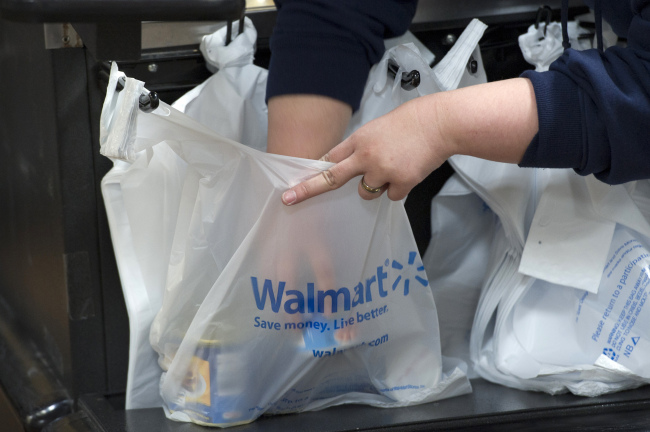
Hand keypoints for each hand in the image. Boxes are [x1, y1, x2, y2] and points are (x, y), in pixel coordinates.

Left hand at [281, 78, 538, 205]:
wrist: (439, 123)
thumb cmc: (410, 122)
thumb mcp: (378, 128)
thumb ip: (363, 146)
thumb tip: (352, 165)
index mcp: (359, 140)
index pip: (329, 159)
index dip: (314, 172)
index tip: (294, 183)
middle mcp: (365, 156)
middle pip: (331, 178)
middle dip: (308, 189)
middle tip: (289, 199)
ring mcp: (382, 170)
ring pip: (366, 192)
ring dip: (376, 186)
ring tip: (395, 167)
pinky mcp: (400, 182)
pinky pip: (391, 196)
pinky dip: (399, 188)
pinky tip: (409, 171)